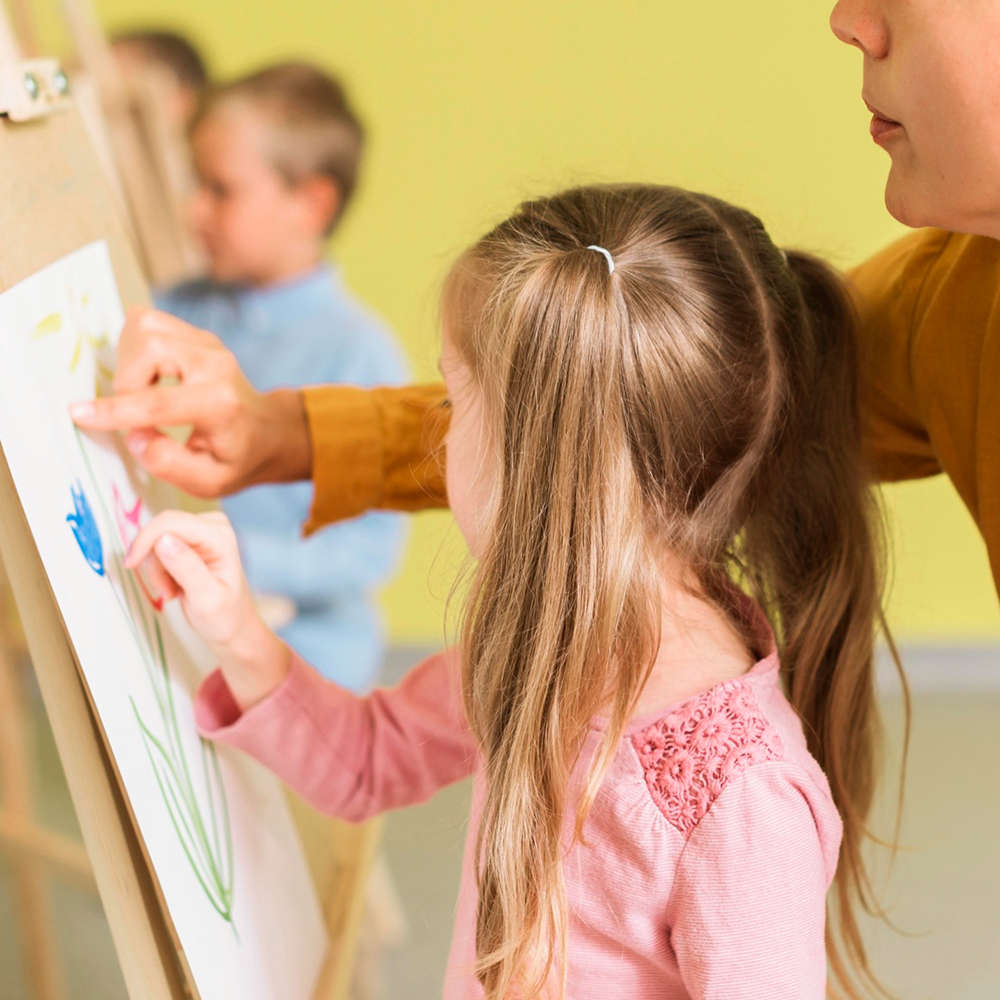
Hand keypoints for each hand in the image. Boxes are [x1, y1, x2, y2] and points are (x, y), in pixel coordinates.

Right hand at [70, 307, 311, 497]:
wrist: (267, 431)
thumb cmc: (237, 458)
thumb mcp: (211, 481)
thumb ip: (171, 465)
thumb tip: (136, 437)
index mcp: (220, 404)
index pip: (158, 402)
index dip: (115, 410)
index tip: (79, 414)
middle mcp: (215, 364)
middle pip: (149, 346)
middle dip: (126, 381)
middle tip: (136, 412)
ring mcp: (207, 344)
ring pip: (144, 327)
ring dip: (129, 362)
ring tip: (144, 392)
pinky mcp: (195, 335)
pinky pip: (148, 324)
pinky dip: (136, 348)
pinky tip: (150, 375)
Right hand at [125, 510, 290, 709]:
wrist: (237, 632)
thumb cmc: (225, 620)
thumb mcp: (204, 599)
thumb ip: (186, 568)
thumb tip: (167, 540)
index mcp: (221, 536)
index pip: (170, 523)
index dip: (145, 541)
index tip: (132, 566)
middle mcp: (215, 527)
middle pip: (161, 527)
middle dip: (154, 561)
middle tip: (167, 592)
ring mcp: (206, 531)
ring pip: (159, 539)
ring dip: (158, 568)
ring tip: (176, 593)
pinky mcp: (196, 540)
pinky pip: (163, 547)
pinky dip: (162, 568)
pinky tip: (178, 587)